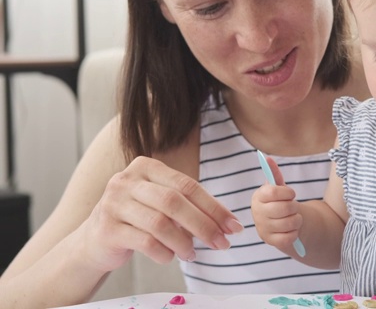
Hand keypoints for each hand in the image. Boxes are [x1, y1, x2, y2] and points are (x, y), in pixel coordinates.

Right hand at [76, 156, 242, 272]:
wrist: (94, 239)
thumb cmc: (136, 218)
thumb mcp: (159, 202)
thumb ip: (187, 205)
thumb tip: (226, 222)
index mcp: (146, 166)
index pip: (187, 185)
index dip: (214, 206)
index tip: (232, 225)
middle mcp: (127, 180)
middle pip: (175, 202)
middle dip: (204, 225)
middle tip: (221, 243)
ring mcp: (113, 203)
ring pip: (160, 223)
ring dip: (184, 242)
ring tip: (193, 254)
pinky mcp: (107, 229)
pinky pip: (145, 242)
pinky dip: (164, 252)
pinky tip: (171, 257)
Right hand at [251, 155, 301, 251]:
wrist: (285, 224)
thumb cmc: (281, 203)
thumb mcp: (279, 188)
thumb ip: (274, 174)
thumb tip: (267, 158)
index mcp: (258, 197)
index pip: (273, 192)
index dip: (287, 193)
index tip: (291, 194)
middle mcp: (257, 213)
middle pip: (284, 208)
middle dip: (294, 207)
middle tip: (293, 207)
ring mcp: (263, 228)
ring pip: (289, 223)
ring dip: (297, 220)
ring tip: (294, 218)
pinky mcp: (270, 242)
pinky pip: (289, 237)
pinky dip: (295, 233)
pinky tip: (292, 230)